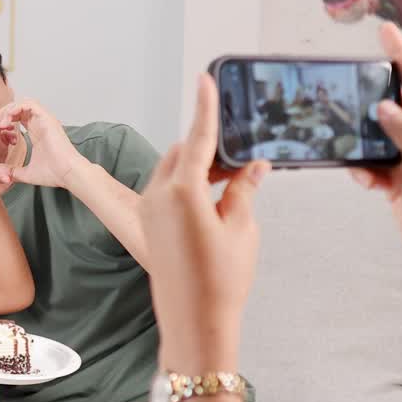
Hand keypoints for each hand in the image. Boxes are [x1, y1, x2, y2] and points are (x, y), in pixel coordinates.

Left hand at [0, 99, 83, 188]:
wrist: (68, 173)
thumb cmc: (53, 174)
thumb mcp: (26, 173)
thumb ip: (11, 171)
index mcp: (36, 132)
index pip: (17, 118)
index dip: (4, 121)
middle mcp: (40, 123)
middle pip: (18, 108)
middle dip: (3, 114)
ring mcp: (44, 119)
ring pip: (22, 103)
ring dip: (9, 110)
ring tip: (1, 124)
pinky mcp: (47, 118)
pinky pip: (29, 104)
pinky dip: (16, 108)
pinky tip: (8, 121)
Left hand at [141, 74, 269, 371]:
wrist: (195, 322)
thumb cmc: (222, 279)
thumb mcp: (242, 229)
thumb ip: (243, 190)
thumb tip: (254, 165)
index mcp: (182, 192)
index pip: (197, 139)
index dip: (204, 108)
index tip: (204, 80)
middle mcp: (157, 196)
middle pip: (182, 153)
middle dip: (207, 148)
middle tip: (241, 155)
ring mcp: (147, 210)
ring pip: (171, 171)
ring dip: (196, 167)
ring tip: (232, 179)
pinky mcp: (146, 224)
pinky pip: (164, 190)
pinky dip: (186, 185)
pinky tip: (213, 197)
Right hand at [351, 23, 401, 292]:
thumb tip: (387, 108)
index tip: (386, 33)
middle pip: (397, 107)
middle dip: (373, 97)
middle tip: (350, 83)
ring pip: (381, 137)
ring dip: (364, 142)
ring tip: (355, 149)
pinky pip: (375, 165)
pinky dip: (365, 170)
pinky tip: (365, 180)